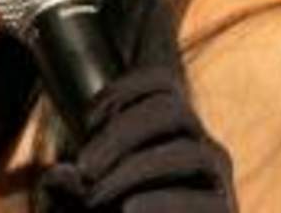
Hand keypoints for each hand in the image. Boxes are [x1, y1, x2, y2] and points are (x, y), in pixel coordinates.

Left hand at [42, 67, 237, 211]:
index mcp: (172, 127)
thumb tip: (56, 176)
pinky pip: (203, 199)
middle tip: (83, 167)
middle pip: (169, 108)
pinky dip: (164, 202)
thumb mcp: (93, 197)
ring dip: (133, 170)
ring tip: (95, 196)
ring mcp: (216, 176)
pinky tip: (130, 209)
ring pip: (185, 150)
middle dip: (120, 134)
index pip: (161, 81)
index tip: (86, 119)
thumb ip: (76, 184)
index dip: (124, 88)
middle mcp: (199, 142)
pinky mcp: (224, 210)